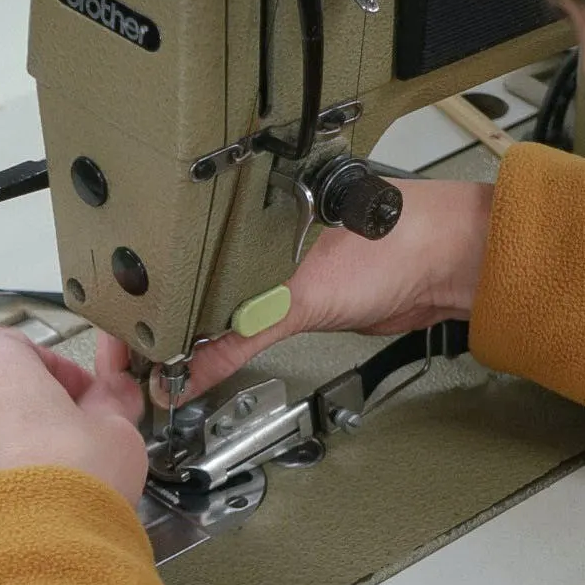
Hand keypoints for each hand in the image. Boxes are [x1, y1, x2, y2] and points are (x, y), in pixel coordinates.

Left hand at [0, 328, 147, 534]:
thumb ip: (114, 404)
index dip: (59, 373)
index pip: (23, 349)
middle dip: (26, 416)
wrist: (25, 566)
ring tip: (41, 495)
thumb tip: (115, 395)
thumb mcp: (118, 434)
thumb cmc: (68, 488)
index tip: (84, 401)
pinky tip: (11, 527)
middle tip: (68, 447)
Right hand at [167, 179, 494, 400]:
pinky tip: (209, 361)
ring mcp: (279, 269)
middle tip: (141, 361)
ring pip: (224, 309)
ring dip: (202, 338)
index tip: (132, 339)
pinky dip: (232, 345)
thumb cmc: (394, 243)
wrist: (452, 264)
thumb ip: (241, 336)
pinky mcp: (300, 298)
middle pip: (198, 291)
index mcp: (251, 214)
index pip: (185, 264)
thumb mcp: (301, 296)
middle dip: (172, 325)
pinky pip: (253, 325)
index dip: (156, 302)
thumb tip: (189, 370)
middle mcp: (258, 238)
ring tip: (166, 364)